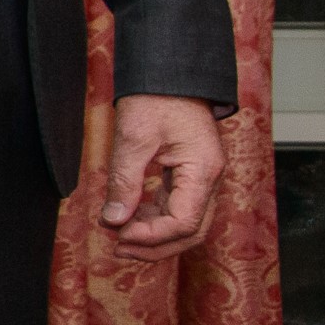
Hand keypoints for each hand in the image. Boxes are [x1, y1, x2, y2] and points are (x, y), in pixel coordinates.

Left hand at [96, 93, 225, 260]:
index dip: (152, 237)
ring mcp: (203, 178)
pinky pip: (178, 206)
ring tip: (118, 237)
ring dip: (154, 235)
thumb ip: (125, 181)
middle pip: (192, 231)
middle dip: (156, 246)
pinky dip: (154, 218)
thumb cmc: (156, 98)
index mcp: (203, 171)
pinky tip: (129, 218)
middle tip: (118, 249)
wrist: (170, 75)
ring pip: (186, 222)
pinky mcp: (191, 175)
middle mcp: (210, 179)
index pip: (185, 222)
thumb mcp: (133, 138)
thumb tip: (114, 220)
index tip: (119, 236)